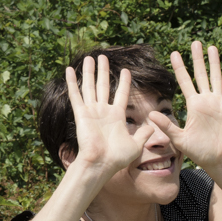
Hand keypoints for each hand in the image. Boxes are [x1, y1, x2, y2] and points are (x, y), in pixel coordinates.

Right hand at [66, 55, 156, 178]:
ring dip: (89, 72)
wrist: (101, 164)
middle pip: (103, 86)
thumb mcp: (135, 145)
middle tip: (103, 57)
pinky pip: (75, 95)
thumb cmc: (117, 158)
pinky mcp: (81, 113)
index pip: (121, 94)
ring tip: (90, 57)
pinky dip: (72, 82)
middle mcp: (103, 111)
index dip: (124, 82)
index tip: (126, 70)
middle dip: (103, 71)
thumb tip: (152, 127)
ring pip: (90, 86)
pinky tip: (69, 70)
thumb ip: (143, 134)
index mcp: (116, 117)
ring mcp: (91, 111)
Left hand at [153, 41, 221, 170]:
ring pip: (216, 78)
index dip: (180, 68)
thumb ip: (167, 126)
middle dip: (197, 59)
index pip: (185, 82)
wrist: (220, 160)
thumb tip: (151, 114)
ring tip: (212, 47)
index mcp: (193, 105)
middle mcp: (206, 100)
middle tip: (194, 42)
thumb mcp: (180, 139)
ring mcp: (220, 103)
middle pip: (201, 75)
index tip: (174, 53)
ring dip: (215, 63)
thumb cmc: (199, 151)